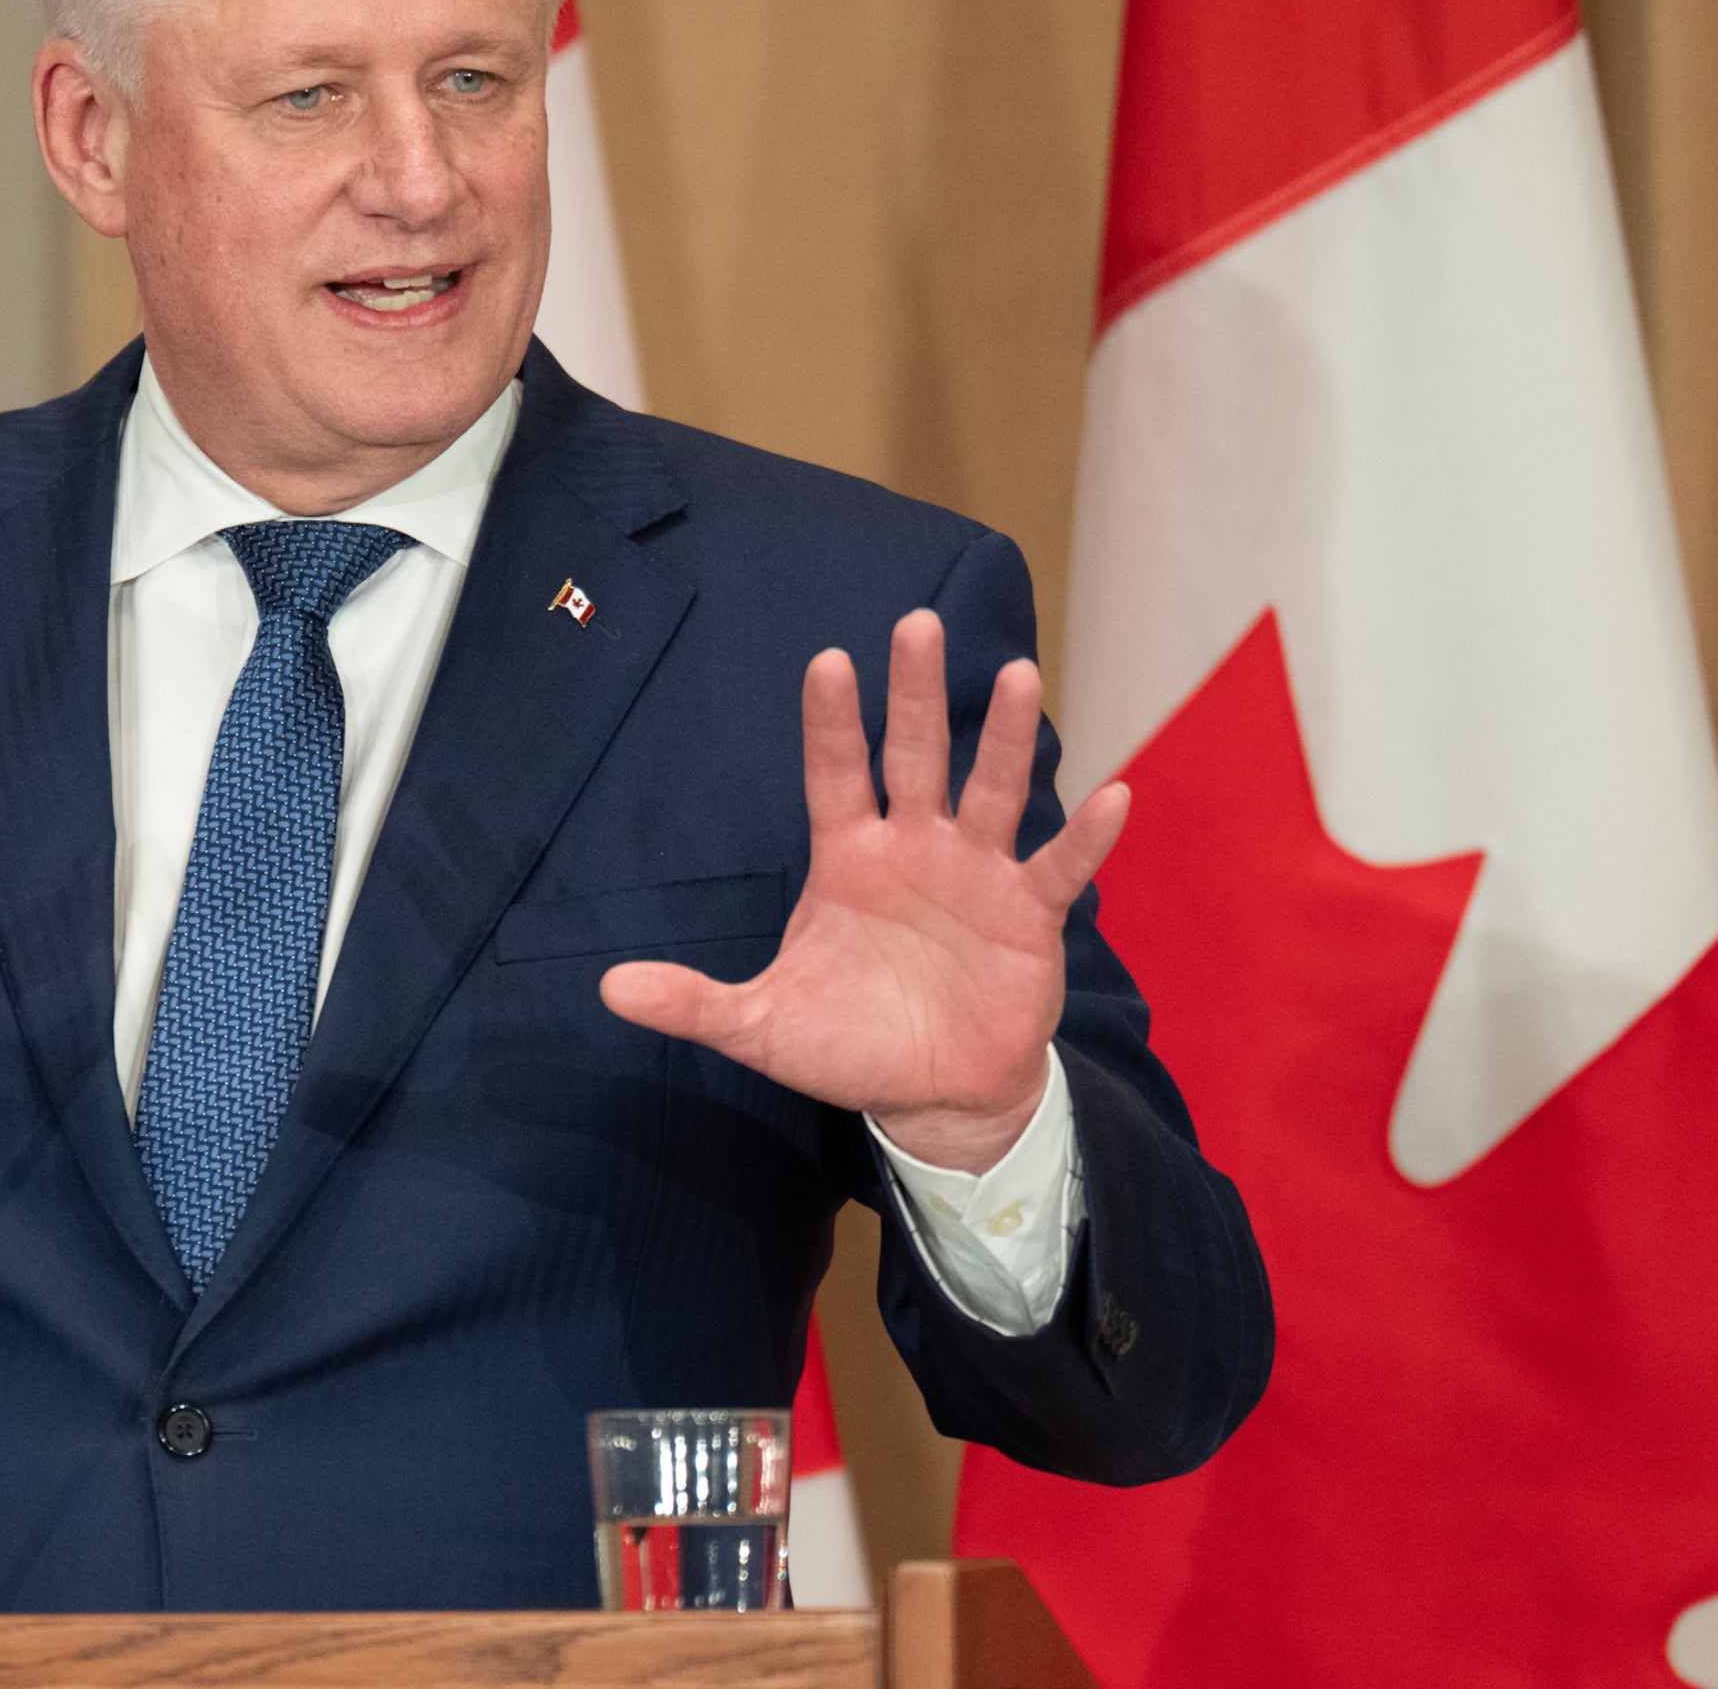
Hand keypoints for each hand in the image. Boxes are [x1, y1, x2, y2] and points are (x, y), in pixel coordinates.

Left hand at [599, 609, 1128, 1170]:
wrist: (934, 1094)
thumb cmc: (849, 1043)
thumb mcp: (763, 1026)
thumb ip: (694, 1001)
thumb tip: (605, 988)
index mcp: (849, 858)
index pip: (836, 774)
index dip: (833, 723)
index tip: (828, 659)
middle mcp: (914, 847)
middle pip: (916, 756)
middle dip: (916, 693)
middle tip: (914, 622)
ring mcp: (976, 873)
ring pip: (991, 790)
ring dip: (1005, 737)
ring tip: (1016, 675)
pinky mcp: (1030, 914)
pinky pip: (1060, 866)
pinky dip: (1086, 836)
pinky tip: (1113, 793)